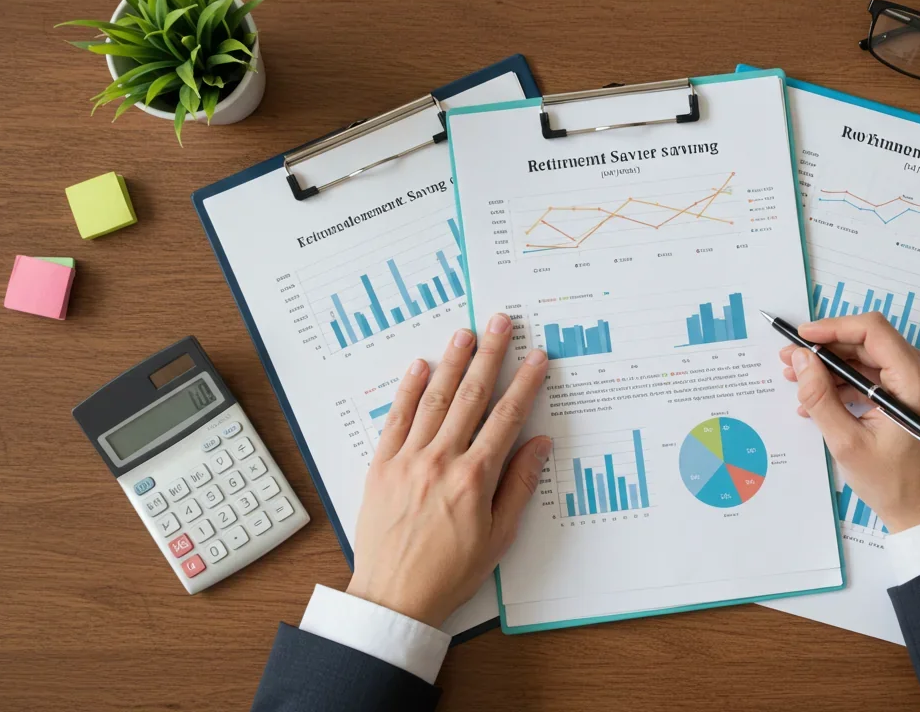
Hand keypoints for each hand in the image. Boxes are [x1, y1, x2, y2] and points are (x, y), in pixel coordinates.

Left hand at [347, 313, 550, 627]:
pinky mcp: (381, 466)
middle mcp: (441, 460)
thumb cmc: (450, 573)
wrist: (394, 596)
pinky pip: (396, 419)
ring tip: (465, 333)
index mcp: (475, 478)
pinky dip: (408, 390)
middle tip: (501, 323)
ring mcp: (408, 460)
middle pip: (472, 396)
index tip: (537, 357)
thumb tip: (539, 444)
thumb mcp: (499, 535)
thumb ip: (519, 485)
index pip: (506, 417)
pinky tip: (420, 367)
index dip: (525, 383)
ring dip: (452, 362)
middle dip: (490, 355)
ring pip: (435, 399)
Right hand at [778, 312, 919, 532]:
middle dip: (827, 348)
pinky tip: (821, 399)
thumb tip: (800, 359)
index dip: (832, 328)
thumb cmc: (892, 484)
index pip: (872, 331)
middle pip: (870, 342)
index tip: (801, 337)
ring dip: (835, 366)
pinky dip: (850, 382)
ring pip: (872, 358)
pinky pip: (879, 375)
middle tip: (790, 360)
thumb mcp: (846, 442)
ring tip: (799, 381)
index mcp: (917, 382)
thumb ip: (820, 396)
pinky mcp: (917, 395)